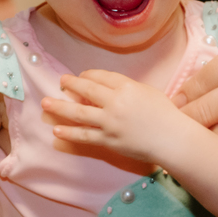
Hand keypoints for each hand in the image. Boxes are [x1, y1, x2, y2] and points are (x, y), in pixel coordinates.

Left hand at [43, 70, 196, 164]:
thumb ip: (126, 88)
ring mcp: (110, 122)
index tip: (81, 77)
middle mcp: (116, 103)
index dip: (87, 76)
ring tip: (45, 103)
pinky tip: (57, 130)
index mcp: (127, 87)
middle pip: (86, 90)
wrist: (172, 139)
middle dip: (70, 85)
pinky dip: (69, 133)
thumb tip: (104, 88)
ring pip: (79, 113)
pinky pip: (84, 136)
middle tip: (60, 82)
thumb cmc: (165, 114)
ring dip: (60, 107)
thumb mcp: (147, 92)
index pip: (100, 76)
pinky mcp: (109, 140)